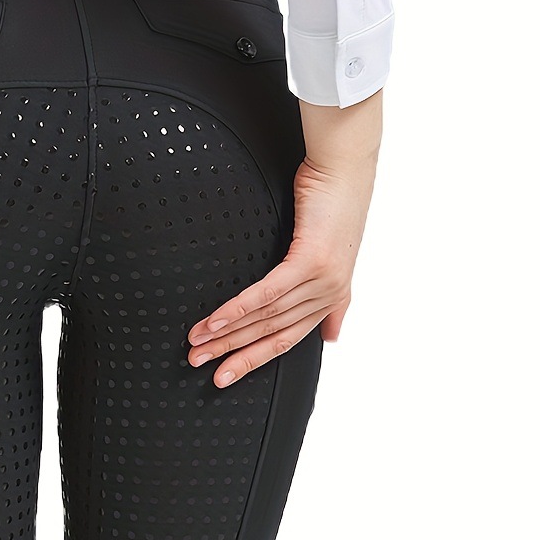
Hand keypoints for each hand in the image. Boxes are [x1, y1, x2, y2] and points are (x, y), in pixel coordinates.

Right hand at [186, 90, 381, 384]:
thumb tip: (332, 337)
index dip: (252, 359)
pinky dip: (237, 309)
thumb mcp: (333, 257)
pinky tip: (214, 320)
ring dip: (224, 331)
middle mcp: (327, 293)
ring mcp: (322, 280)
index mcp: (330, 297)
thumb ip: (334, 301)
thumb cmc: (333, 202)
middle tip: (198, 363)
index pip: (286, 339)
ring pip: (265, 316)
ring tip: (195, 341)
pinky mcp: (310, 262)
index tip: (224, 373)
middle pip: (271, 333)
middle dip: (231, 352)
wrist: (344, 166)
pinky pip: (266, 293)